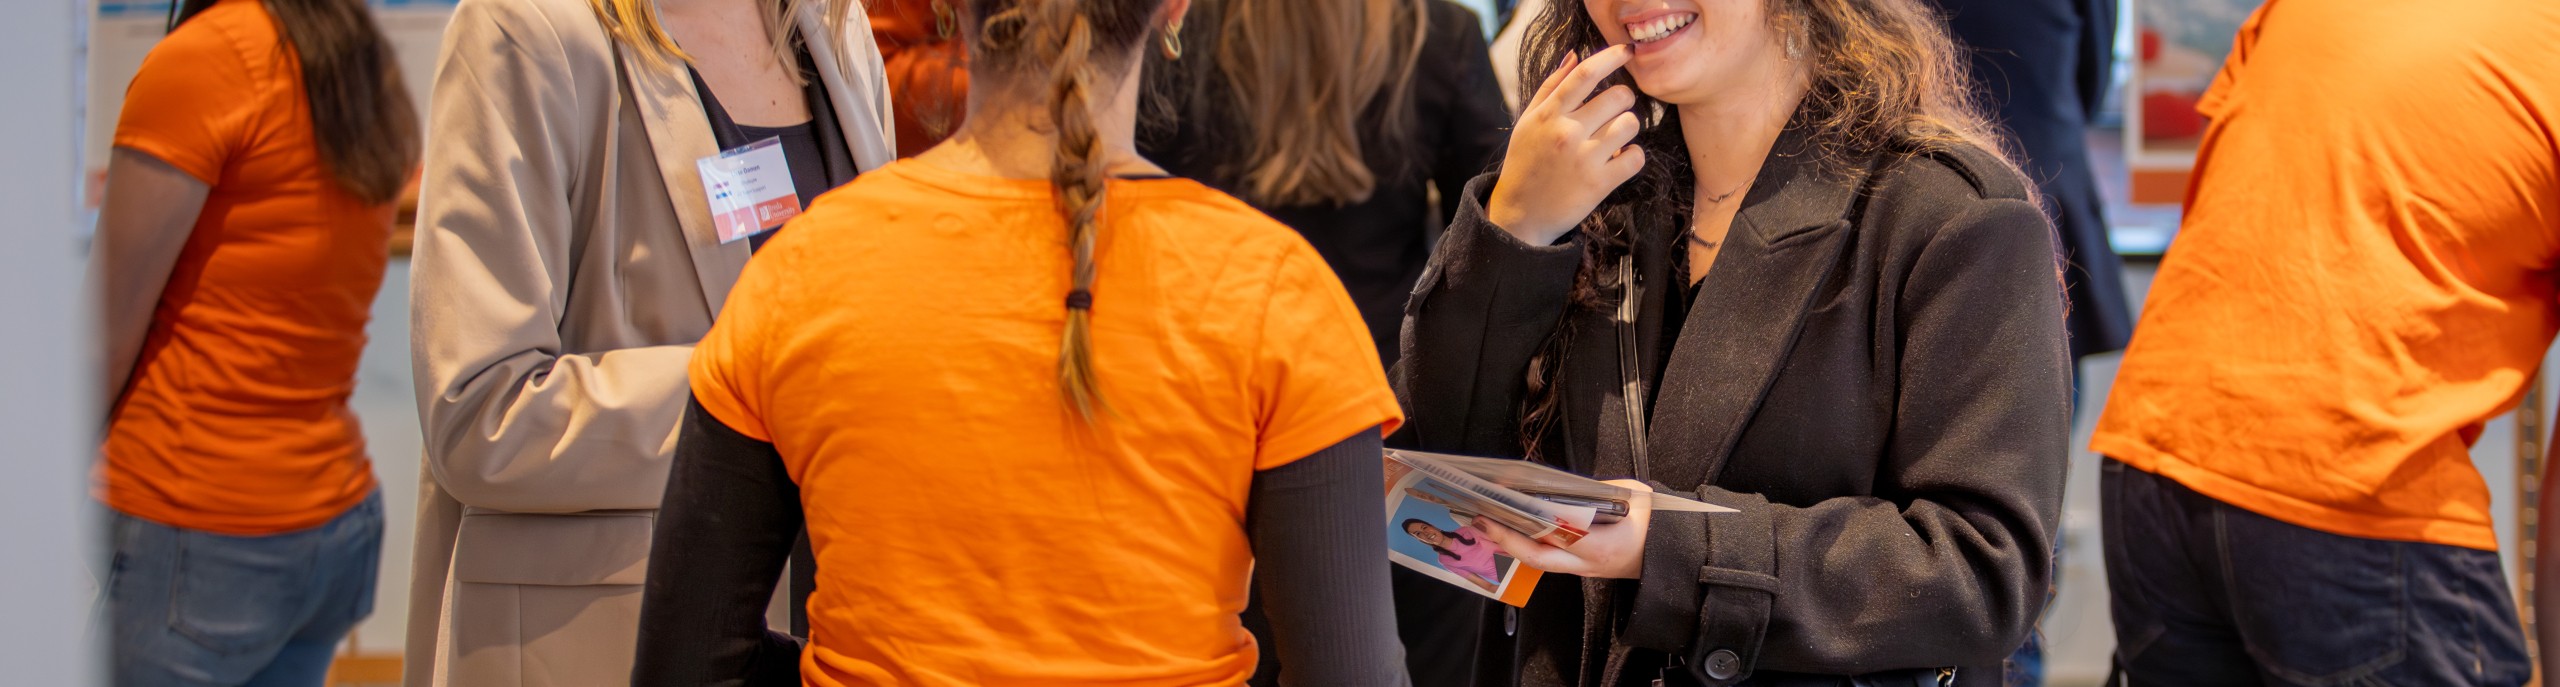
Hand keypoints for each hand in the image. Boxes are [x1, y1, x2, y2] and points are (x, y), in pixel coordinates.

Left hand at [1473, 479, 1652, 578]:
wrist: (1671, 555)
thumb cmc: (1655, 523)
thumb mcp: (1634, 496)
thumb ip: (1600, 490)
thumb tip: (1566, 485)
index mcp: (1602, 546)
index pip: (1558, 533)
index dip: (1531, 518)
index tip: (1508, 499)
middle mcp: (1587, 564)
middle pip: (1538, 557)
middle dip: (1506, 539)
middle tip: (1481, 519)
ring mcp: (1583, 571)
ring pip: (1539, 563)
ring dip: (1511, 545)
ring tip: (1487, 523)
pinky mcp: (1580, 570)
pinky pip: (1547, 560)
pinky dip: (1526, 546)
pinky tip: (1510, 531)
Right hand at [1486, 45, 1645, 245]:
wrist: (1521, 214)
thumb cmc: (1526, 162)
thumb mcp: (1528, 122)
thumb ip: (1550, 87)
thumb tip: (1575, 56)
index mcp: (1549, 114)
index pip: (1586, 74)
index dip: (1612, 57)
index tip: (1626, 51)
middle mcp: (1567, 133)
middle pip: (1619, 96)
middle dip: (1623, 100)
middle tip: (1614, 112)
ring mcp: (1584, 159)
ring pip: (1631, 124)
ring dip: (1628, 128)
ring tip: (1614, 138)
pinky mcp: (1599, 184)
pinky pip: (1635, 157)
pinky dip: (1632, 156)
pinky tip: (1619, 159)